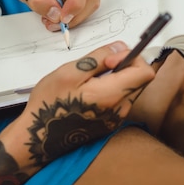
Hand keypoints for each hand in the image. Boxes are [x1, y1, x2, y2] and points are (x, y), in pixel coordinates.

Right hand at [0, 41, 155, 170]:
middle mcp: (120, 110)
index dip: (132, 58)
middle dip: (122, 66)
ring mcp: (116, 119)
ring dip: (113, 79)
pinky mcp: (109, 123)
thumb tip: (120, 47)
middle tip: (95, 67)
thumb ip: (98, 58)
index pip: (146, 72)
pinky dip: (108, 91)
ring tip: (87, 81)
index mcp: (112, 95)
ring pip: (127, 89)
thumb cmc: (49, 104)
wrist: (38, 137)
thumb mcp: (70, 72)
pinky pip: (118, 100)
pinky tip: (87, 93)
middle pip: (138, 80)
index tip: (109, 58)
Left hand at [10, 0, 100, 30]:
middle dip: (75, 13)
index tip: (63, 18)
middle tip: (56, 23)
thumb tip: (56, 14)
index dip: (75, 1)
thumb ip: (37, 0)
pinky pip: (90, 2)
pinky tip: (60, 15)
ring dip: (76, 16)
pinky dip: (77, 14)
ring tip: (53, 20)